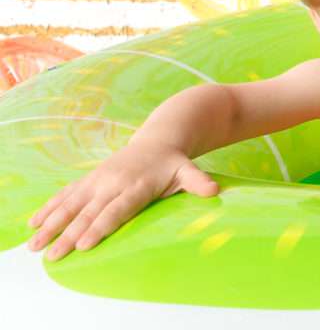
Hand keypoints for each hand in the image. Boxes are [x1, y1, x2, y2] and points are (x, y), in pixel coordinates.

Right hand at [27, 139, 218, 261]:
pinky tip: (33, 224)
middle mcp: (114, 181)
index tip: (84, 244)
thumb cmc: (173, 162)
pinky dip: (50, 207)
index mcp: (137, 184)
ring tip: (35, 245)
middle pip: (90, 211)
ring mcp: (99, 178)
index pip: (117, 209)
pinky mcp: (91, 178)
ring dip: (52, 223)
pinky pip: (67, 193)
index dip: (100, 226)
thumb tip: (214, 191)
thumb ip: (198, 181)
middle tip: (53, 255)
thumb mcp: (187, 170)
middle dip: (69, 234)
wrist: (160, 137)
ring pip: (72, 202)